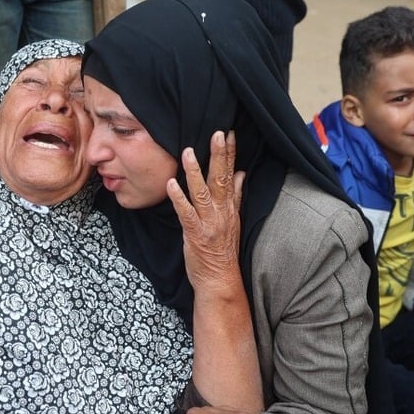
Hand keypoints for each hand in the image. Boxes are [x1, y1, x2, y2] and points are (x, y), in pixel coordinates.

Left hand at [166, 131, 244, 298]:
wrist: (220, 279)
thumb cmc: (223, 250)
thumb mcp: (233, 219)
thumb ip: (237, 195)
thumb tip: (242, 173)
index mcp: (230, 207)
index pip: (232, 175)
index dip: (231, 154)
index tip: (229, 134)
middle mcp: (222, 212)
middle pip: (221, 179)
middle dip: (219, 156)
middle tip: (217, 134)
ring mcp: (209, 222)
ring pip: (202, 193)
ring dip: (195, 172)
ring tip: (188, 152)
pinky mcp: (195, 233)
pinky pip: (186, 213)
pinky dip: (178, 198)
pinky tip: (171, 184)